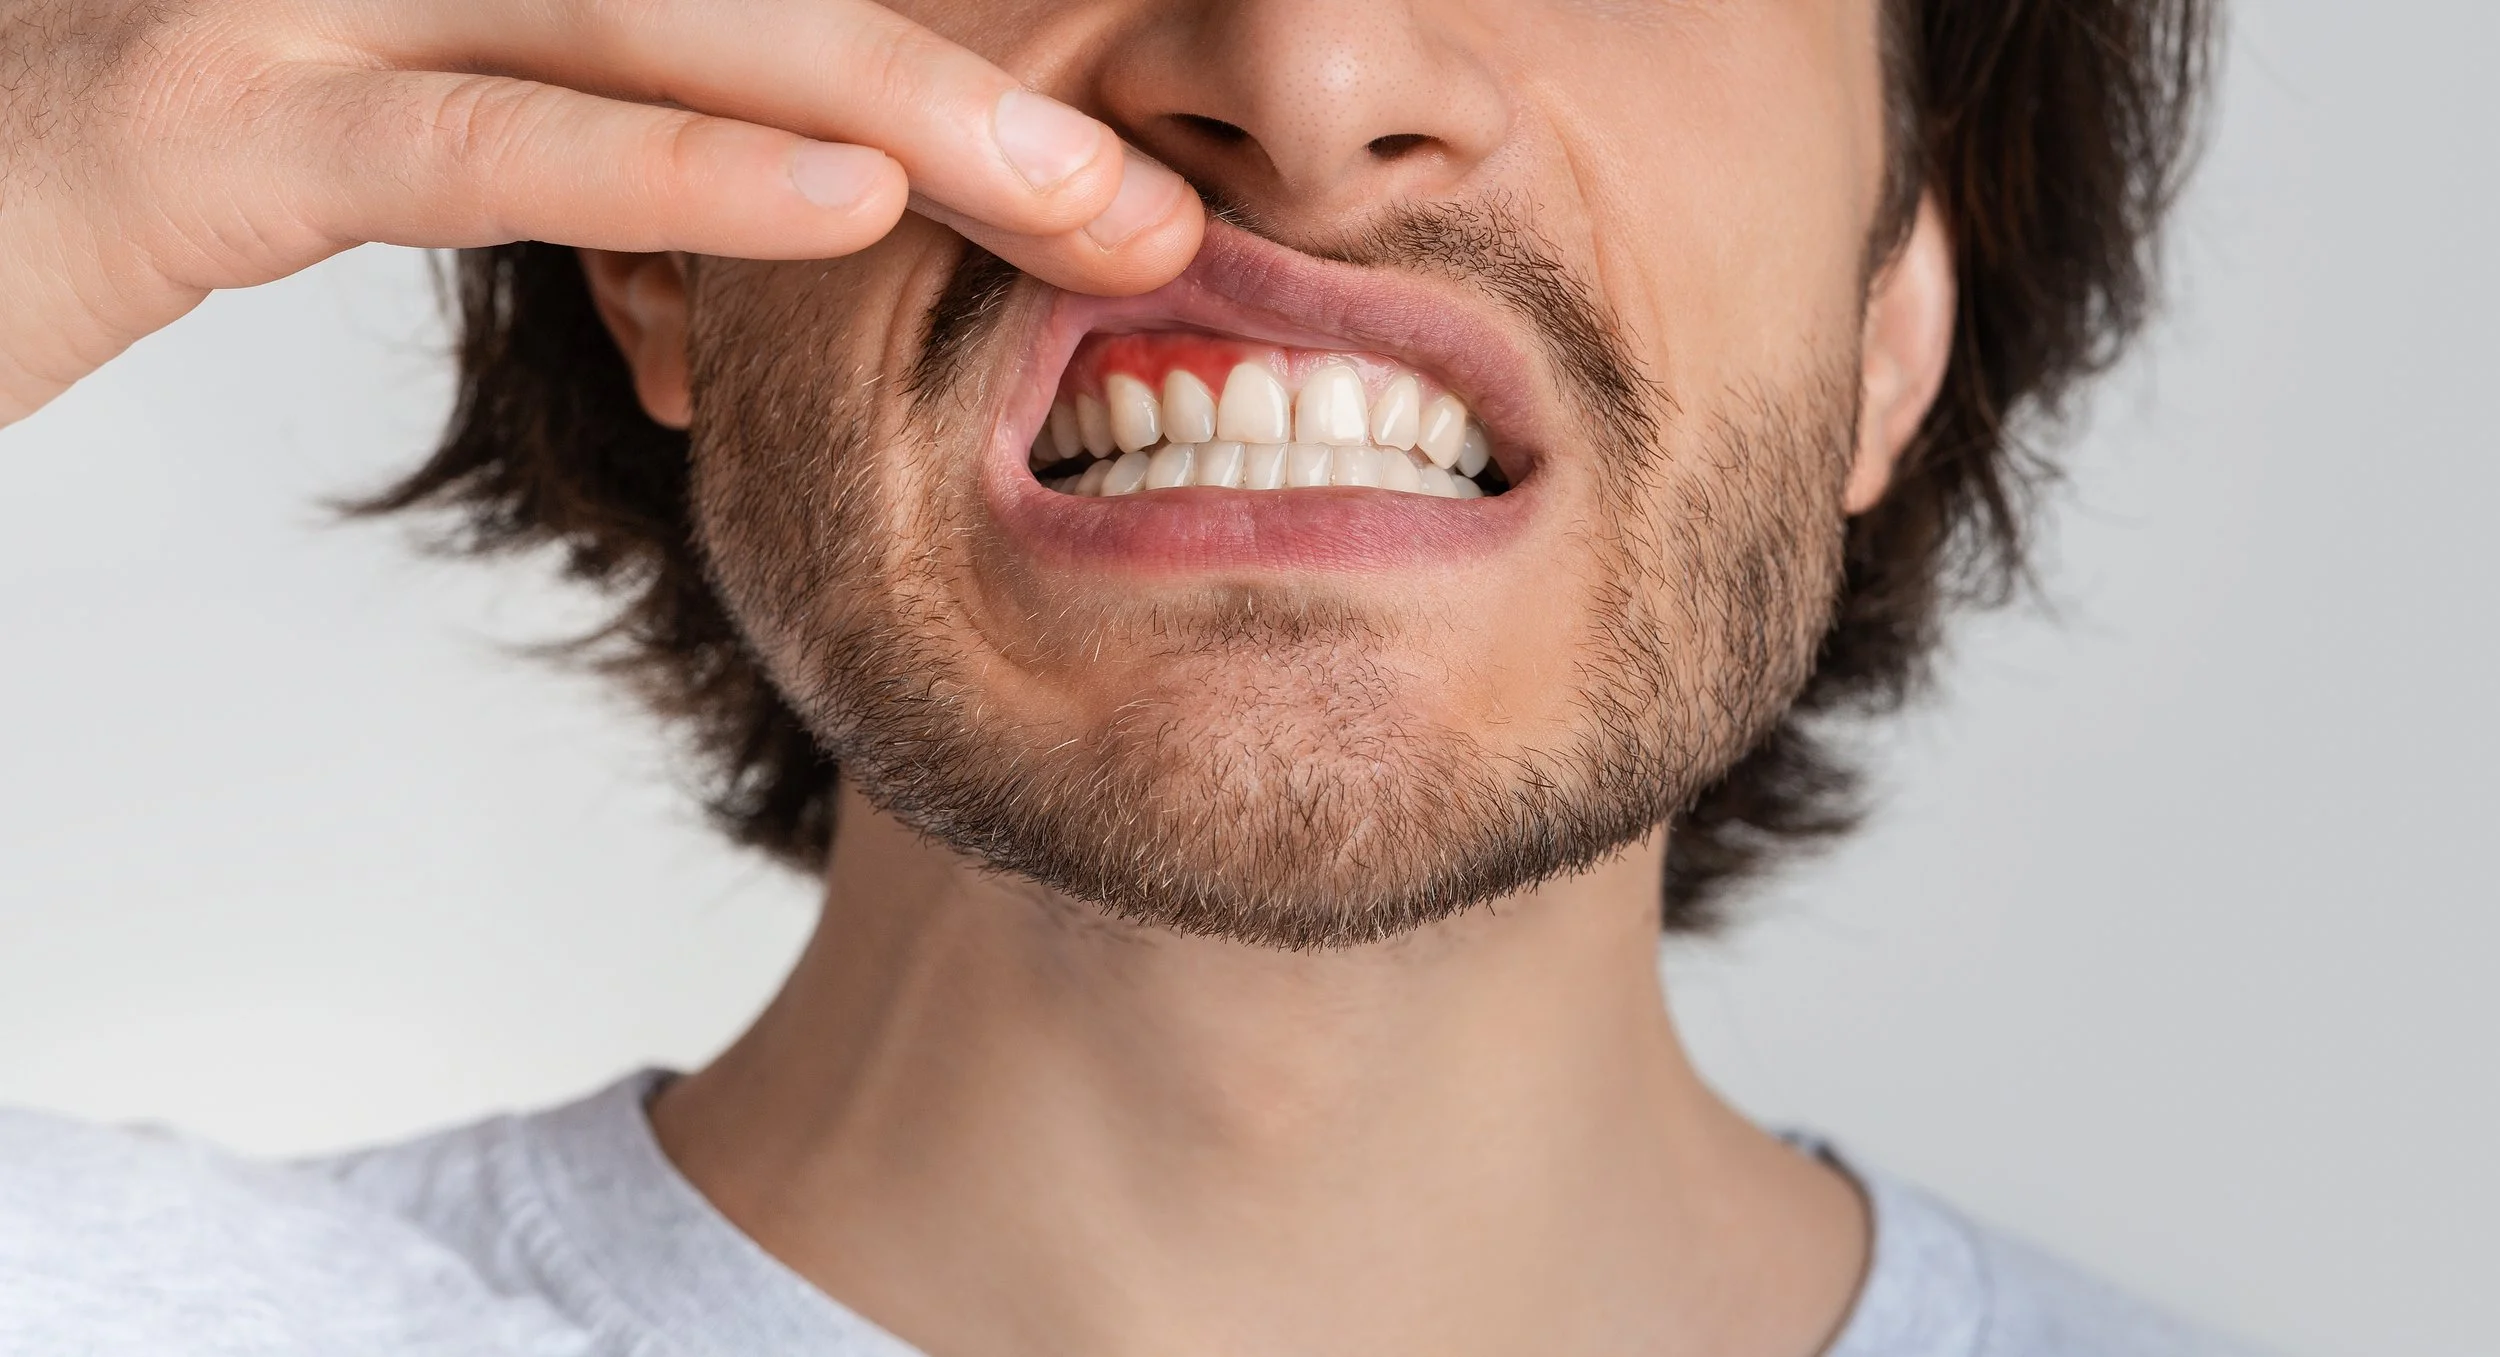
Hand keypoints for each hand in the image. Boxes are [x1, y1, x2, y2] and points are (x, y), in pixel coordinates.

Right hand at [0, 0, 1203, 424]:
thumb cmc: (138, 155)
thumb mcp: (379, 114)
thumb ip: (563, 110)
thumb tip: (774, 197)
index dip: (915, 53)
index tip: (1092, 155)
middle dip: (972, 89)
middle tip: (1154, 206)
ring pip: (658, 28)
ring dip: (900, 114)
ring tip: (1091, 211)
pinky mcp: (206, 120)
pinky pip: (482, 143)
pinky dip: (675, 172)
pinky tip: (847, 209)